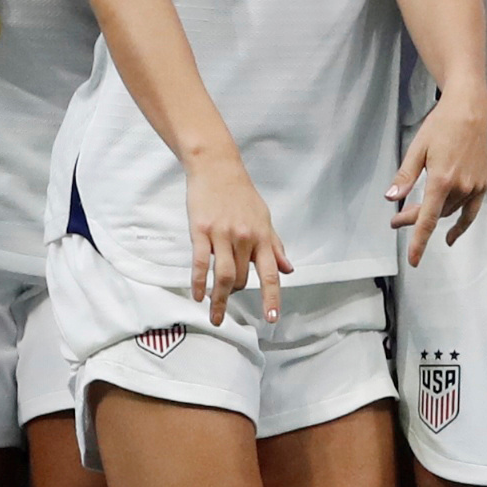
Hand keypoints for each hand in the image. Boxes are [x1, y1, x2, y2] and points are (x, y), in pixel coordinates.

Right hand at [183, 149, 286, 326]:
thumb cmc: (241, 194)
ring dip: (219, 299)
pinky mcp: (201, 231)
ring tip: (215, 313)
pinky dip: (199, 283)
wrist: (217, 168)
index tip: (272, 318)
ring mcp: (222, 234)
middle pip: (241, 278)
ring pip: (222, 276)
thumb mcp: (264, 218)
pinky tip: (198, 296)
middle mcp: (245, 237)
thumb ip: (274, 247)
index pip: (270, 273)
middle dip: (235, 294)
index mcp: (262, 235)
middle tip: (228, 298)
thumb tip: (288, 269)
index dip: (272, 298)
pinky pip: (199, 263)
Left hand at [388, 84, 486, 262]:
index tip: (413, 260)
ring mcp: (474, 187)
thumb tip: (391, 199)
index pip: (427, 220)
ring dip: (433, 215)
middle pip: (435, 214)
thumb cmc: (440, 126)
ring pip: (450, 211)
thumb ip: (405, 178)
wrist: (470, 111)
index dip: (419, 242)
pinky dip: (461, 225)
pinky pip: (470, 211)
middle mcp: (460, 187)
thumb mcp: (417, 149)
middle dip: (415, 218)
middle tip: (397, 219)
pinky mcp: (484, 184)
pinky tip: (451, 235)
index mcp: (441, 180)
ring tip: (416, 212)